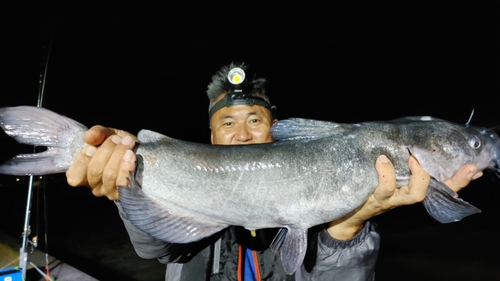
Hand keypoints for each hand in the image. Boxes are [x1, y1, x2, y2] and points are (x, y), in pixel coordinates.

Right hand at [66, 125, 137, 199]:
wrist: (141, 151)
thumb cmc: (119, 144)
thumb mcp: (107, 135)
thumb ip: (96, 133)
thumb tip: (88, 137)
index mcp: (84, 174)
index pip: (74, 176)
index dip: (83, 160)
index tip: (93, 147)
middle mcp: (94, 186)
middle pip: (94, 171)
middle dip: (106, 151)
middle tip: (117, 139)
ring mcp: (109, 191)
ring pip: (109, 175)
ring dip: (118, 156)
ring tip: (127, 143)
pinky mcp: (125, 193)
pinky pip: (123, 182)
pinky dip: (127, 166)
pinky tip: (131, 155)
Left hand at [326, 155, 481, 239]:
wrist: (347, 213)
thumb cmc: (369, 188)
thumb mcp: (387, 175)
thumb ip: (400, 163)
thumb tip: (410, 142)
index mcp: (413, 189)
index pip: (444, 187)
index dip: (460, 179)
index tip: (474, 168)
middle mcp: (406, 196)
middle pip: (437, 192)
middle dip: (452, 181)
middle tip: (461, 166)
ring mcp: (392, 199)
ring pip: (414, 194)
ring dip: (418, 176)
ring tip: (414, 157)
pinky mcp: (375, 199)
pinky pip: (384, 188)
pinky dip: (385, 174)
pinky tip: (382, 159)